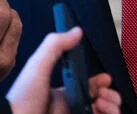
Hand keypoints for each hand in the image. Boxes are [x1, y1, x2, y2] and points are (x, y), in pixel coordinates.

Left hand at [7, 27, 121, 113]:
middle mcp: (72, 106)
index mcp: (63, 92)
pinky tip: (100, 109)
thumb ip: (54, 46)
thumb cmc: (23, 97)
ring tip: (102, 101)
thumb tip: (77, 30)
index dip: (101, 82)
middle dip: (111, 94)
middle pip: (103, 100)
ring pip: (106, 111)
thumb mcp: (38, 66)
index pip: (90, 87)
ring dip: (113, 104)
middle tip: (104, 92)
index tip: (105, 78)